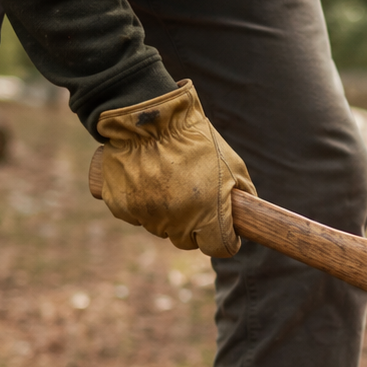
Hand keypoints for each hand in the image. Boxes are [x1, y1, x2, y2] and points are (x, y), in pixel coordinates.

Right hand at [92, 80, 254, 256]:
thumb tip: (246, 215)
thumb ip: (243, 195)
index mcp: (208, 215)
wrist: (151, 118)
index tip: (223, 229)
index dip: (224, 239)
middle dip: (192, 226)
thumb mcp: (232, 164)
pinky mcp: (121, 207)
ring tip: (167, 180)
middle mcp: (177, 222)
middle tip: (192, 199)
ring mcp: (147, 216)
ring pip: (160, 228)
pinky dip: (140, 202)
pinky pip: (135, 215)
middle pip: (187, 242)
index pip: (219, 248)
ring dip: (166, 213)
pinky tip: (145, 178)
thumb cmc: (196, 140)